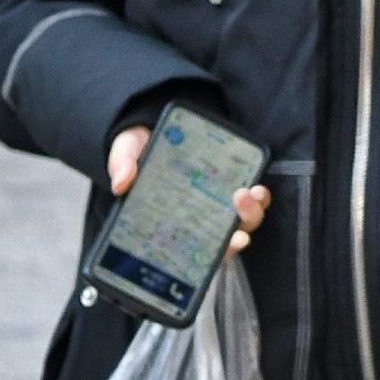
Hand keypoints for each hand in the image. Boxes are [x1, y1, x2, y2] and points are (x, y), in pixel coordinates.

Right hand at [108, 125, 270, 255]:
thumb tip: (121, 183)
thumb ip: (123, 165)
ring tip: (251, 193)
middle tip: (239, 210)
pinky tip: (255, 184)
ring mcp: (216, 203)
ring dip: (252, 211)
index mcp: (174, 222)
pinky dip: (257, 198)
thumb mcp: (126, 152)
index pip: (199, 248)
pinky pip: (249, 200)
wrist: (152, 128)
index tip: (233, 242)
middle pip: (228, 235)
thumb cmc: (138, 150)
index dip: (219, 251)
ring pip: (243, 220)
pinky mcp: (229, 185)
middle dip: (241, 226)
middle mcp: (199, 218)